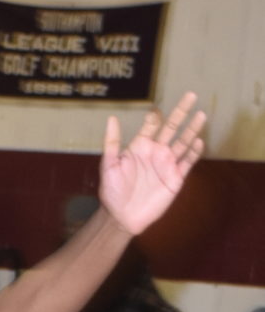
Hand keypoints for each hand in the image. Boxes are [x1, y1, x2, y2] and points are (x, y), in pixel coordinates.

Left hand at [98, 91, 204, 234]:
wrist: (122, 216)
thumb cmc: (112, 191)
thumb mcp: (109, 165)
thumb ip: (112, 142)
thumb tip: (112, 118)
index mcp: (140, 146)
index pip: (151, 125)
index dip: (154, 117)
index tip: (155, 111)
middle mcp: (155, 151)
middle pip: (172, 128)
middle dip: (181, 112)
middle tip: (191, 95)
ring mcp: (167, 164)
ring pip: (183, 142)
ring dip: (192, 129)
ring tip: (201, 114)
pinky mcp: (175, 178)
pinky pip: (187, 163)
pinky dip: (194, 153)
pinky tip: (199, 141)